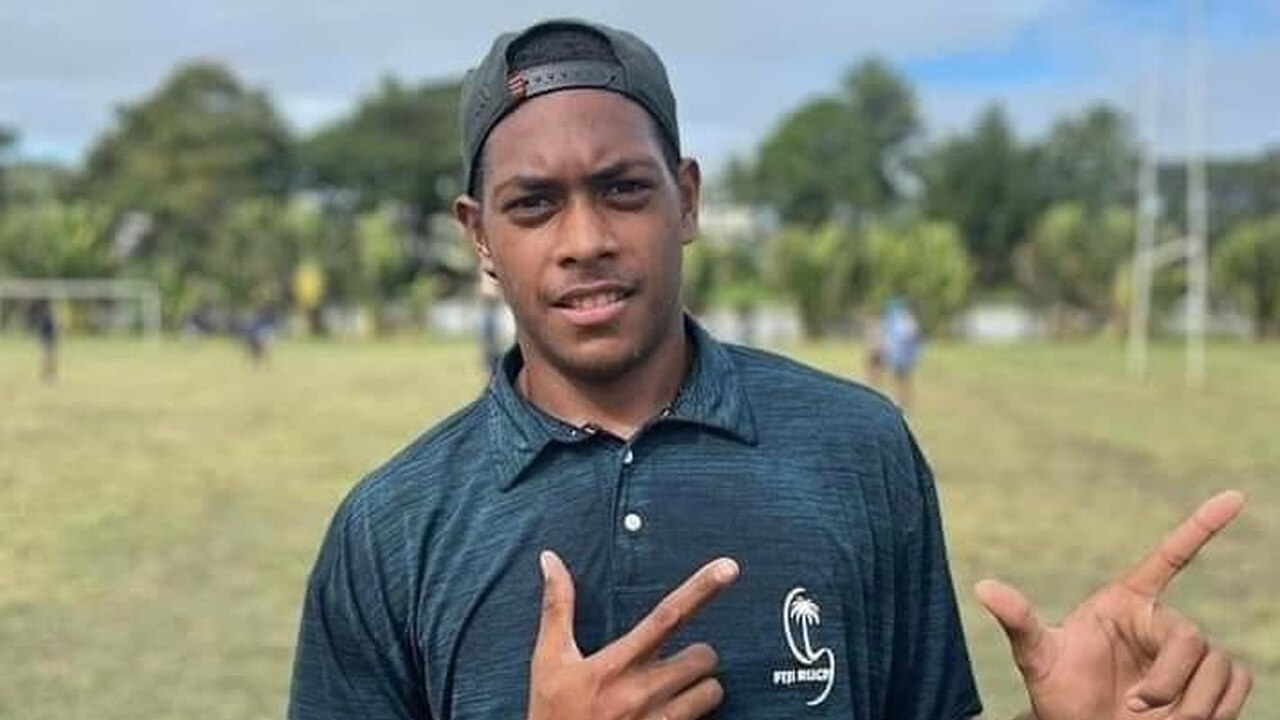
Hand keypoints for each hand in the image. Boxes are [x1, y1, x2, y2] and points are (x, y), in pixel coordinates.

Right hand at [527, 551, 738, 719]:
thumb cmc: (551, 711)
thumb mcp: (549, 660)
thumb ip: (557, 608)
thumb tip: (549, 558)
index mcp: (617, 663)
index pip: (667, 616)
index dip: (701, 589)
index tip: (729, 567)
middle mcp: (644, 691)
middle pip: (704, 656)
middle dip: (698, 655)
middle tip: (679, 661)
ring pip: (711, 692)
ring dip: (702, 688)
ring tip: (678, 690)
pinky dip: (695, 715)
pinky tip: (673, 715)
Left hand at [977, 490, 1252, 719]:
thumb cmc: (1059, 692)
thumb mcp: (1036, 657)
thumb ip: (1018, 620)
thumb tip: (982, 586)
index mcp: (1127, 602)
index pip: (1170, 556)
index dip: (1202, 525)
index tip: (1234, 496)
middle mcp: (1162, 621)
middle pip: (1193, 640)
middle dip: (1170, 683)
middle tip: (1138, 708)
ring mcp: (1192, 652)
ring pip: (1220, 667)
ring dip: (1192, 704)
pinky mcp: (1214, 682)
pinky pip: (1239, 684)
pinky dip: (1219, 709)